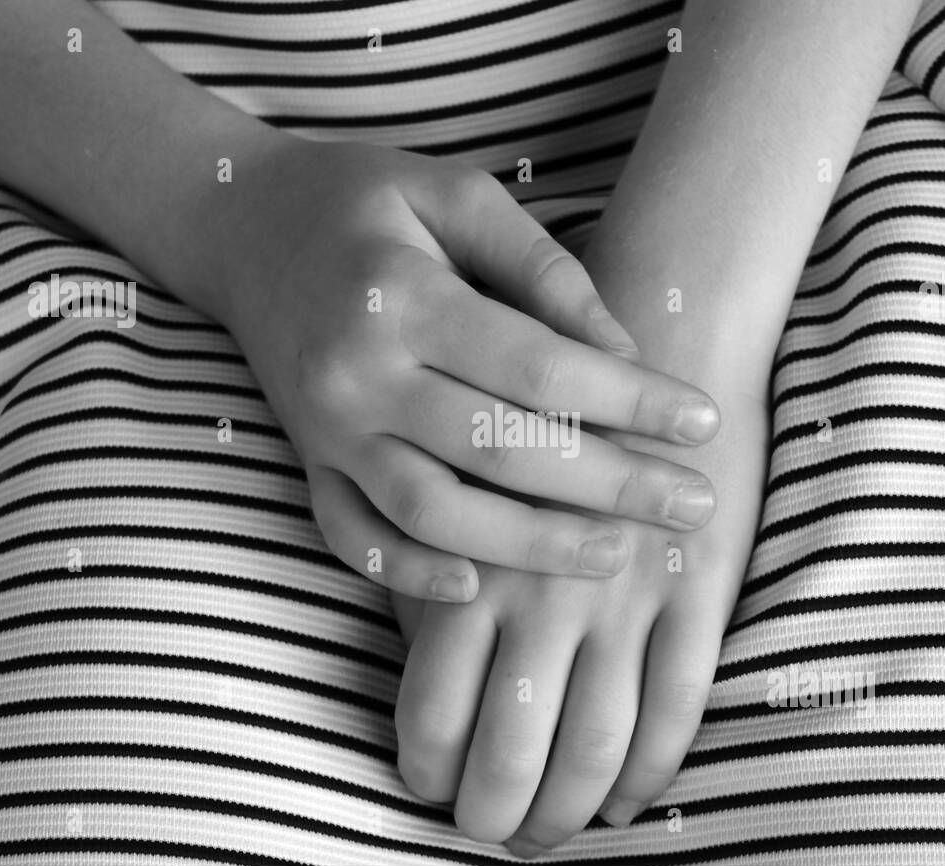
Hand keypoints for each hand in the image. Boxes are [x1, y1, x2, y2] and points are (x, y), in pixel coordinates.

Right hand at [210, 137, 722, 601]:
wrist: (242, 226)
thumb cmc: (366, 201)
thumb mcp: (458, 194)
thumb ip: (542, 268)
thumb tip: (623, 350)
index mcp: (403, 298)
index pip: (539, 368)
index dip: (631, 401)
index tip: (703, 422)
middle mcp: (360, 376)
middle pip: (502, 452)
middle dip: (611, 486)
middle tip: (694, 508)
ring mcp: (328, 432)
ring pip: (435, 514)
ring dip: (531, 547)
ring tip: (618, 556)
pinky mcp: (310, 463)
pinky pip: (352, 537)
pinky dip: (407, 574)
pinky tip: (475, 593)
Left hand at [392, 392, 768, 853]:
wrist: (658, 335)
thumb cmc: (546, 412)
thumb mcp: (464, 482)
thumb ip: (438, 573)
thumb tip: (419, 671)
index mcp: (471, 563)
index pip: (434, 707)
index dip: (430, 769)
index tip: (433, 793)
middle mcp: (541, 591)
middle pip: (512, 748)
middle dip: (499, 814)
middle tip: (493, 833)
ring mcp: (623, 597)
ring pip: (593, 745)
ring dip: (569, 812)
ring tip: (554, 833)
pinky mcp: (695, 589)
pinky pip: (676, 708)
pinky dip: (650, 770)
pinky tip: (629, 798)